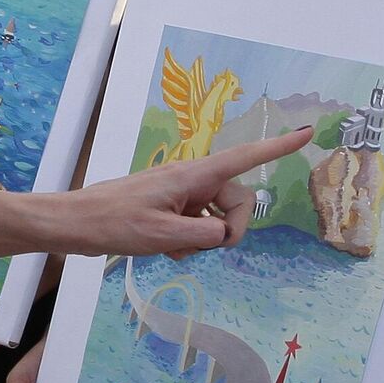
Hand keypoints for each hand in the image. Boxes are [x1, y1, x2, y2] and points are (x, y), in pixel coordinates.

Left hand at [67, 126, 311, 258]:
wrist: (75, 224)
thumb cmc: (114, 223)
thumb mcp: (163, 234)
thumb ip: (203, 234)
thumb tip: (224, 233)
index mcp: (194, 175)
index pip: (245, 158)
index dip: (278, 147)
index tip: (308, 132)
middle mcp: (191, 180)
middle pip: (237, 201)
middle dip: (230, 229)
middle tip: (204, 247)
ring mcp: (181, 194)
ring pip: (217, 218)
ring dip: (204, 239)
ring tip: (172, 249)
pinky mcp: (170, 208)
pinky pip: (197, 226)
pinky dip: (189, 242)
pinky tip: (165, 250)